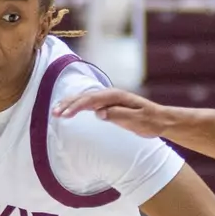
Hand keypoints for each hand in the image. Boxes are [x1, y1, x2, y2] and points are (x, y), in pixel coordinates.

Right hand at [52, 89, 175, 138]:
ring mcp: (109, 99)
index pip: (91, 100)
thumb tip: (98, 113)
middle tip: (54, 113)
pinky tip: (68, 109)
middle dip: (68, 104)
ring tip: (55, 111)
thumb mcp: (136, 120)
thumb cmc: (150, 120)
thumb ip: (117, 115)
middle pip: (84, 97)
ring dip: (69, 104)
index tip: (65, 115)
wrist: (160, 119)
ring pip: (85, 98)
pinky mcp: (108, 105)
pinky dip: (77, 106)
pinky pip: (89, 103)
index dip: (76, 106)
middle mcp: (110, 95)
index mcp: (116, 97)